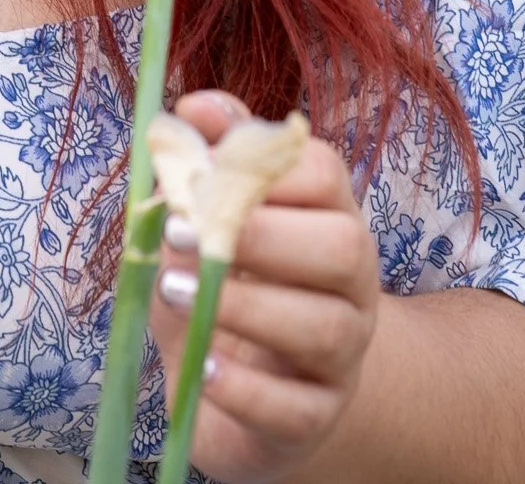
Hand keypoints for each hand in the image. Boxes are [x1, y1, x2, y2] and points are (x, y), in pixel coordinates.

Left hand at [146, 90, 378, 483]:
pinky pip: (294, 407)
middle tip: (181, 234)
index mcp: (329, 214)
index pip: (325, 173)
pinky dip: (243, 389)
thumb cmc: (232, 280)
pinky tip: (202, 369)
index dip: (265, 168)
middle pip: (341, 247)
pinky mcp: (315, 416)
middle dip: (261, 237)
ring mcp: (343, 353)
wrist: (260, 387)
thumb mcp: (215, 215)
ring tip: (173, 294)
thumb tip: (191, 107)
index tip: (200, 172)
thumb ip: (211, 157)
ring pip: (322, 327)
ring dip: (243, 309)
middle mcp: (351, 281)